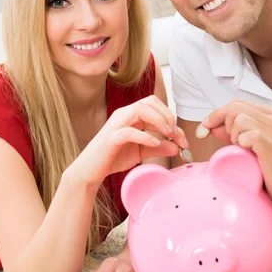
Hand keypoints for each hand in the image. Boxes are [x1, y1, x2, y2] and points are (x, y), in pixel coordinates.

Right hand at [64, 95, 187, 188]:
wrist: (91, 170)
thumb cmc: (113, 157)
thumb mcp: (141, 152)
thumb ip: (159, 148)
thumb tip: (177, 147)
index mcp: (131, 115)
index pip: (154, 104)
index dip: (170, 116)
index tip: (181, 137)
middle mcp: (123, 115)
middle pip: (149, 102)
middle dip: (167, 116)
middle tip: (176, 135)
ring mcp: (116, 124)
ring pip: (140, 109)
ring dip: (159, 121)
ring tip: (168, 135)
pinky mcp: (111, 138)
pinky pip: (129, 131)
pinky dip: (145, 136)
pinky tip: (154, 144)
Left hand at [202, 100, 271, 214]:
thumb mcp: (254, 146)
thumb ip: (234, 133)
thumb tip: (210, 125)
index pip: (237, 103)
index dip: (217, 114)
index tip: (205, 127)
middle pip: (235, 107)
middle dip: (223, 124)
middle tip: (232, 144)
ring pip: (239, 119)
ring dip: (233, 136)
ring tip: (242, 150)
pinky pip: (249, 135)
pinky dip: (242, 144)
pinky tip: (248, 154)